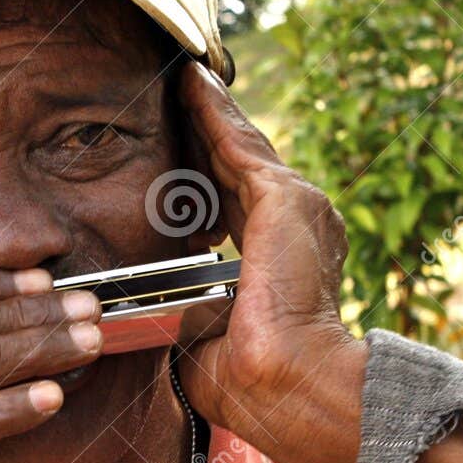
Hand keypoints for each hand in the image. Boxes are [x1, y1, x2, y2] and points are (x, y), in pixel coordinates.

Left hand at [176, 61, 367, 462]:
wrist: (284, 385)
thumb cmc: (248, 384)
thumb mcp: (207, 341)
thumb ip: (190, 317)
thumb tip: (162, 314)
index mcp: (282, 264)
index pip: (237, 206)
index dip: (209, 174)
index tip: (181, 150)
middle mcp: (299, 229)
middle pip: (240, 167)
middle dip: (208, 130)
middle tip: (179, 93)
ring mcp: (297, 209)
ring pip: (240, 147)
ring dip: (209, 111)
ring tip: (182, 77)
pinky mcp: (285, 199)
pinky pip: (238, 142)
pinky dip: (213, 110)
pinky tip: (190, 82)